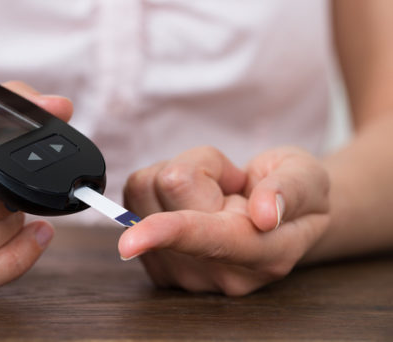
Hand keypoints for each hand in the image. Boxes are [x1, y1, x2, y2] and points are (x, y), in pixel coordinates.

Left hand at [119, 146, 330, 295]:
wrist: (276, 218)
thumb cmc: (294, 193)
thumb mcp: (308, 177)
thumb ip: (290, 191)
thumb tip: (265, 214)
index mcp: (265, 255)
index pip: (210, 239)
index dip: (170, 233)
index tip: (130, 242)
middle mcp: (218, 272)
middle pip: (170, 188)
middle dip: (202, 167)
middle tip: (232, 183)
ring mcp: (182, 273)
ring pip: (145, 189)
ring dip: (178, 176)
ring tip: (213, 192)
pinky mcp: (155, 262)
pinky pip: (133, 198)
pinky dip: (159, 189)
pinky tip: (191, 202)